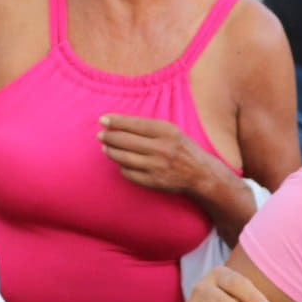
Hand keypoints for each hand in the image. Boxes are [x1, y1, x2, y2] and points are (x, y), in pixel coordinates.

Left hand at [98, 115, 214, 195]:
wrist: (200, 174)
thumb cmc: (182, 148)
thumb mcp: (172, 131)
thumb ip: (149, 127)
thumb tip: (119, 125)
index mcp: (167, 132)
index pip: (134, 124)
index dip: (116, 121)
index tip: (103, 119)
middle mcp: (162, 148)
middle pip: (125, 141)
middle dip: (109, 137)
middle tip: (101, 135)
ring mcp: (157, 166)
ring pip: (124, 158)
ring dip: (111, 152)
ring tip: (106, 148)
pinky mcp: (154, 181)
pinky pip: (129, 173)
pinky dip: (122, 167)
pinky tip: (120, 162)